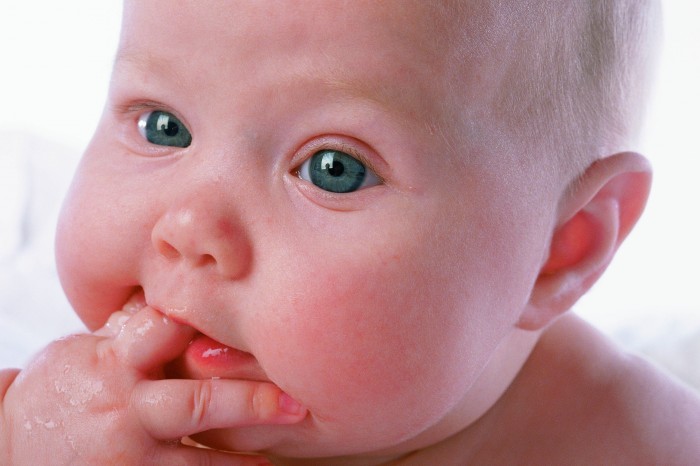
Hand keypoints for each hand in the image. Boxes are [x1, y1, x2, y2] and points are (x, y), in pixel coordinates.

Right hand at [0, 303, 305, 464]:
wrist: (5, 445)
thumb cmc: (61, 388)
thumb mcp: (88, 351)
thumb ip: (138, 334)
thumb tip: (189, 304)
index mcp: (117, 360)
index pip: (172, 332)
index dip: (215, 326)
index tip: (263, 322)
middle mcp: (127, 407)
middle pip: (197, 403)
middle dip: (248, 403)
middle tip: (295, 405)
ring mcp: (128, 454)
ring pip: (195, 462)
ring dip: (241, 463)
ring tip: (279, 462)